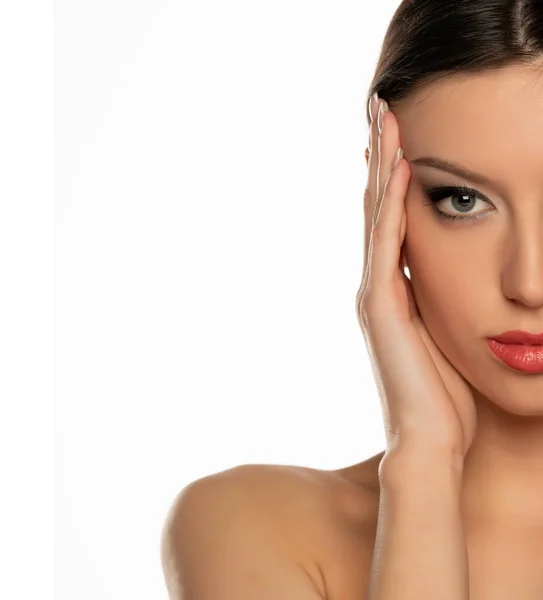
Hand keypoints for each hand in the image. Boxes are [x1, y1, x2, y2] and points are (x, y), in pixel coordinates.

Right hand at [356, 96, 477, 461]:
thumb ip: (441, 303)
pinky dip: (390, 203)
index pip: (391, 220)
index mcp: (394, 291)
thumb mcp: (447, 336)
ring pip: (377, 214)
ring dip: (381, 164)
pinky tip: (396, 167)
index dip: (392, 176)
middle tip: (380, 107)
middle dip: (381, 155)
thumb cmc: (444, 396)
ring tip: (383, 118)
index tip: (397, 135)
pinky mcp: (379, 304)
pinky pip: (386, 242)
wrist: (430, 441)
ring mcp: (374, 292)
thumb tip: (455, 280)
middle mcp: (378, 285)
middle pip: (378, 206)